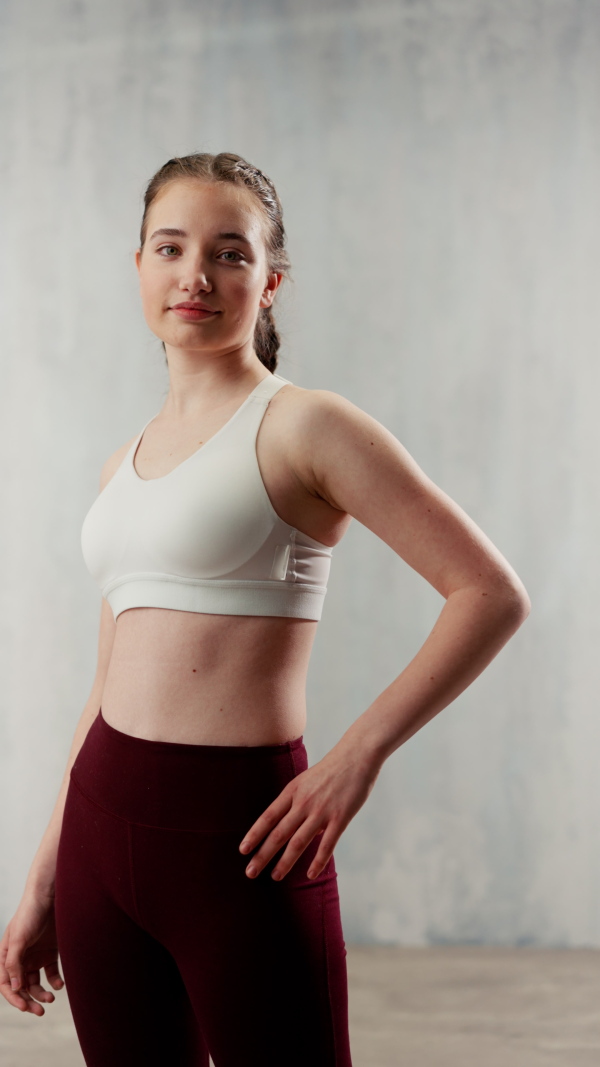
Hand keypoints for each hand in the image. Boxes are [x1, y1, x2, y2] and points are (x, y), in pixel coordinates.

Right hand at [0, 892, 64, 1015]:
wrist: (51, 896)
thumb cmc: (30, 914)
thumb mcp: (19, 938)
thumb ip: (14, 962)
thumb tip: (15, 988)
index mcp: (7, 956)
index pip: (6, 983)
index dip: (14, 997)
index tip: (24, 1007)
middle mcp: (20, 959)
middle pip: (22, 987)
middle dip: (30, 1000)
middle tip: (40, 1011)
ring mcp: (36, 956)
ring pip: (36, 983)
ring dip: (42, 993)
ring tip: (51, 997)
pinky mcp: (50, 953)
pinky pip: (51, 973)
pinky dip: (55, 981)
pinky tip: (60, 984)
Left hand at [239, 739, 381, 880]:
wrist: (357, 755)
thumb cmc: (331, 770)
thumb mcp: (307, 781)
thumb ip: (299, 804)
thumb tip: (296, 829)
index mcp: (293, 791)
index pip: (268, 817)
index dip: (254, 835)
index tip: (242, 850)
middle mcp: (303, 802)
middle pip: (278, 833)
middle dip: (262, 855)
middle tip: (250, 873)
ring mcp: (321, 811)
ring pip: (298, 842)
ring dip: (285, 862)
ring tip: (275, 877)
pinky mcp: (340, 818)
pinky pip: (327, 845)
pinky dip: (318, 862)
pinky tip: (310, 875)